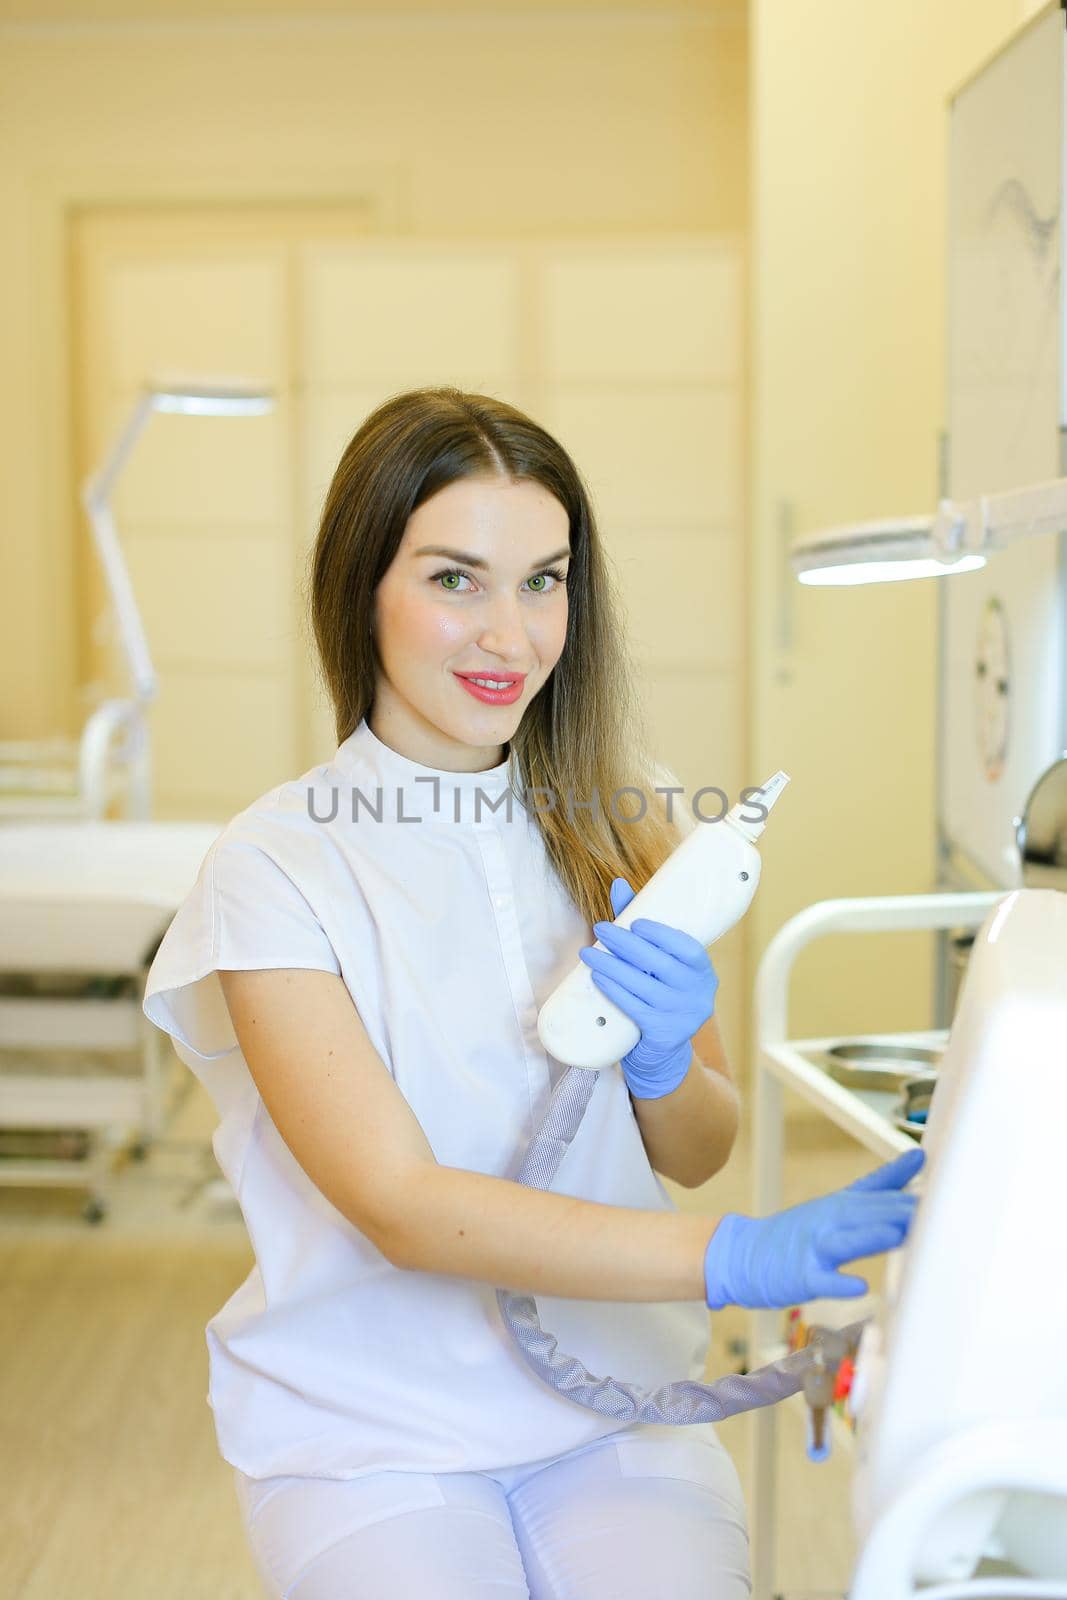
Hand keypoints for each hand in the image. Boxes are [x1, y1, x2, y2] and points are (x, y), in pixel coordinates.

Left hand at [577, 876, 718, 1099]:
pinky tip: (598, 977)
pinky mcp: (665, 1034)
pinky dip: (615, 990)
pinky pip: (635, 1007)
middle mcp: (699, 993)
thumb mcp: (656, 963)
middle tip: (600, 929)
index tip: (634, 923)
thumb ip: (641, 926)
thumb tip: (619, 885)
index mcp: (702, 971)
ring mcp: (684, 1016)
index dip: (661, 934)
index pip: (687, 948)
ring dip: (612, 966)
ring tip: (587, 953)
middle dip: (626, 944)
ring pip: (643, 985)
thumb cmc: (658, 995)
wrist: (663, 1053)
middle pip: (659, 964)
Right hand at [703, 1147, 925, 1308]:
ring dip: (870, 1236)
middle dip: (900, 1212)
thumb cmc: (802, 1231)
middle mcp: (829, 1220)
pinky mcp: (800, 1275)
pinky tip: (859, 1286)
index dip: (906, 1189)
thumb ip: (882, 1182)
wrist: (745, 1253)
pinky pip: (821, 1279)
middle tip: (936, 1211)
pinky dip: (839, 1282)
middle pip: (866, 1213)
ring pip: (845, 1240)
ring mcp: (813, 1247)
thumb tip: (920, 1156)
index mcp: (842, 1203)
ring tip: (899, 1234)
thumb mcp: (841, 1202)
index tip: (941, 1180)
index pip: (877, 1192)